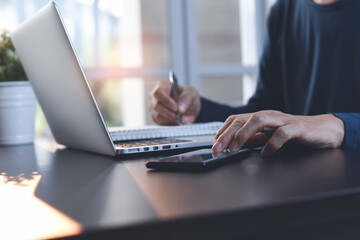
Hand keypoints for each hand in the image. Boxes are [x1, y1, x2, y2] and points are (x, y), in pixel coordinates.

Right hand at [150, 80, 200, 124]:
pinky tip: (178, 122)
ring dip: (170, 119)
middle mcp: (155, 97)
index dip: (166, 100)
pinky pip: (160, 123)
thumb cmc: (188, 97)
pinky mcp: (156, 118)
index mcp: (162, 86)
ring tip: (181, 120)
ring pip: (158, 116)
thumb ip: (186, 98)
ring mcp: (154, 108)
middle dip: (169, 113)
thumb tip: (180, 107)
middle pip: (157, 105)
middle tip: (179, 117)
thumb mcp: (191, 94)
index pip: (158, 92)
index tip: (175, 107)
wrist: (190, 108)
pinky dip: (170, 123)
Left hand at [212, 110, 344, 156]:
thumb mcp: (268, 136)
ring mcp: (283, 120)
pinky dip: (272, 143)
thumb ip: (252, 139)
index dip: (222, 132)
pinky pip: (283, 133)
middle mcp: (269, 116)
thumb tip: (232, 146)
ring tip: (235, 148)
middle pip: (243, 119)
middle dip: (227, 134)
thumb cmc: (294, 133)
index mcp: (260, 118)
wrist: (323, 130)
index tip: (214, 146)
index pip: (235, 119)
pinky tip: (265, 154)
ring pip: (259, 120)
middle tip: (218, 149)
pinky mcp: (298, 128)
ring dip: (243, 134)